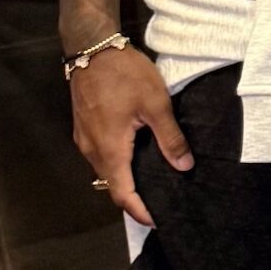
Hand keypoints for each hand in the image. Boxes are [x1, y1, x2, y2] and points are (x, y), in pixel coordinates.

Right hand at [70, 46, 190, 225]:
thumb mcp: (156, 104)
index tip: (159, 221)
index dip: (140, 212)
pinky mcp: (84, 128)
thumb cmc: (125, 75)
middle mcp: (92, 150)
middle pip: (113, 185)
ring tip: (155, 182)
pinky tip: (139, 157)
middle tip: (163, 203)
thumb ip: (170, 138)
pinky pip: (102, 155)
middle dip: (136, 198)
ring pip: (107, 170)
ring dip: (127, 180)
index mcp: (110, 150)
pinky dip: (120, 164)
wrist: (92, 48)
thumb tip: (185, 166)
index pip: (123, 194)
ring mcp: (85, 139)